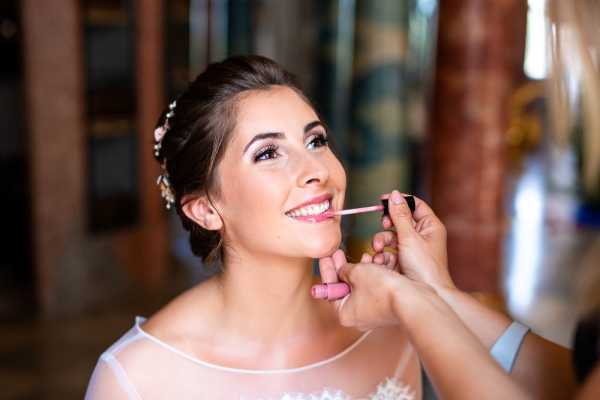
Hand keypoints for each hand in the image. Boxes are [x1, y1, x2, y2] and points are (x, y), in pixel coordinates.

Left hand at [318, 249, 439, 330]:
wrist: (412, 299)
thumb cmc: (383, 289)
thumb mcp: (358, 272)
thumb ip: (345, 270)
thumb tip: (342, 270)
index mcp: (344, 313)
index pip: (329, 289)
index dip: (327, 270)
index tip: (326, 257)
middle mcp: (357, 318)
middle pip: (345, 288)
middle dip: (343, 268)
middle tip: (339, 254)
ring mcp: (372, 315)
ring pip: (361, 288)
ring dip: (360, 270)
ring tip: (364, 256)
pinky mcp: (385, 309)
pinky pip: (374, 290)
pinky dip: (372, 277)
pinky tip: (376, 264)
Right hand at [372, 190, 453, 291]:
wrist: (428, 295)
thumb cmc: (425, 267)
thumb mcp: (410, 237)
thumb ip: (400, 215)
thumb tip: (394, 194)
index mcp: (430, 226)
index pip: (414, 205)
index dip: (398, 201)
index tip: (382, 200)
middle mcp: (421, 236)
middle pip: (399, 220)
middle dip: (387, 224)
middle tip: (383, 225)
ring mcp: (411, 249)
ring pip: (390, 237)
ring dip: (380, 242)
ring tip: (377, 249)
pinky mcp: (401, 262)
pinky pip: (387, 252)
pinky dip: (381, 255)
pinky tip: (377, 261)